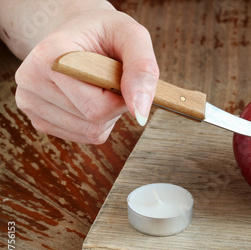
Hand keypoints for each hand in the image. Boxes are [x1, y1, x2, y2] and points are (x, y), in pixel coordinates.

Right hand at [12, 6, 158, 143]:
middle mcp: (29, 81)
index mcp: (48, 56)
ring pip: (90, 132)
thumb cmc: (107, 33)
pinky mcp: (38, 119)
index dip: (121, 95)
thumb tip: (140, 115)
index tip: (119, 71)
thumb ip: (142, 70)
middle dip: (115, 103)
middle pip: (93, 121)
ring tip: (99, 84)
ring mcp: (29, 103)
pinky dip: (98, 121)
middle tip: (109, 76)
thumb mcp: (132, 36)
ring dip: (108, 113)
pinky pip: (85, 136)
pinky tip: (90, 96)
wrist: (81, 33)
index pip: (95, 106)